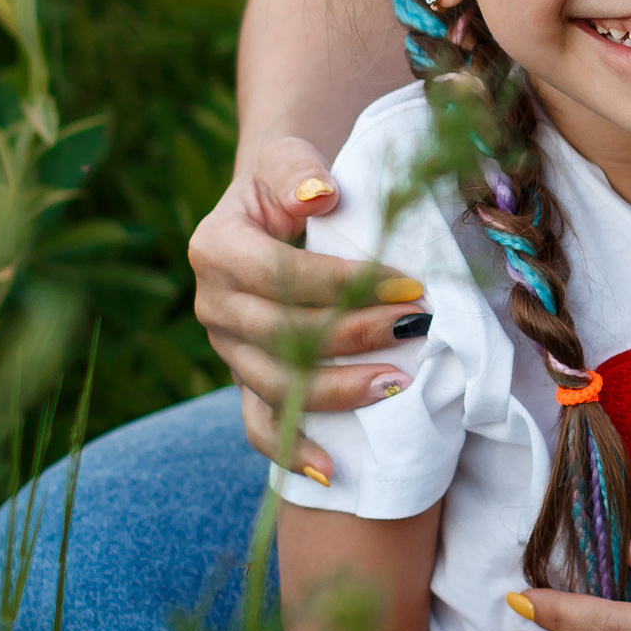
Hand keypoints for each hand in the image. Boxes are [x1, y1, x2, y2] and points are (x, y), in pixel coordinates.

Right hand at [188, 132, 425, 483]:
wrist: (276, 207)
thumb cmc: (292, 181)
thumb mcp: (288, 158)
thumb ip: (298, 170)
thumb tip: (321, 195)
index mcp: (216, 249)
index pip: (280, 275)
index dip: (344, 283)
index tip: (410, 282)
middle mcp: (213, 305)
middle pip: (281, 334)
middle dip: (355, 334)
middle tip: (418, 326)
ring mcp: (228, 350)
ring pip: (276, 385)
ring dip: (339, 390)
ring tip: (400, 383)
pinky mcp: (245, 381)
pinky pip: (261, 426)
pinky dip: (294, 451)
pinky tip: (335, 472)